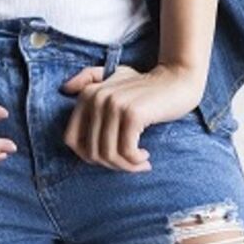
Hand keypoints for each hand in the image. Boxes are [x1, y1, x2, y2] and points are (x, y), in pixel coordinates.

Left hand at [60, 62, 204, 171]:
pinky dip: (136, 160)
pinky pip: (126, 151)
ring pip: (108, 154)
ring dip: (126, 166)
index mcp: (87, 95)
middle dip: (112, 165)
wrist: (178, 78)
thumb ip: (90, 78)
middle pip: (91, 152)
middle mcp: (97, 99)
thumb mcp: (116, 77)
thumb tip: (65, 88)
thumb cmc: (146, 84)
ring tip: (140, 162)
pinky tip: (146, 156)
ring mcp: (114, 106)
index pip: (71, 139)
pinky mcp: (133, 114)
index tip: (110, 157)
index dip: (88, 155)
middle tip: (131, 164)